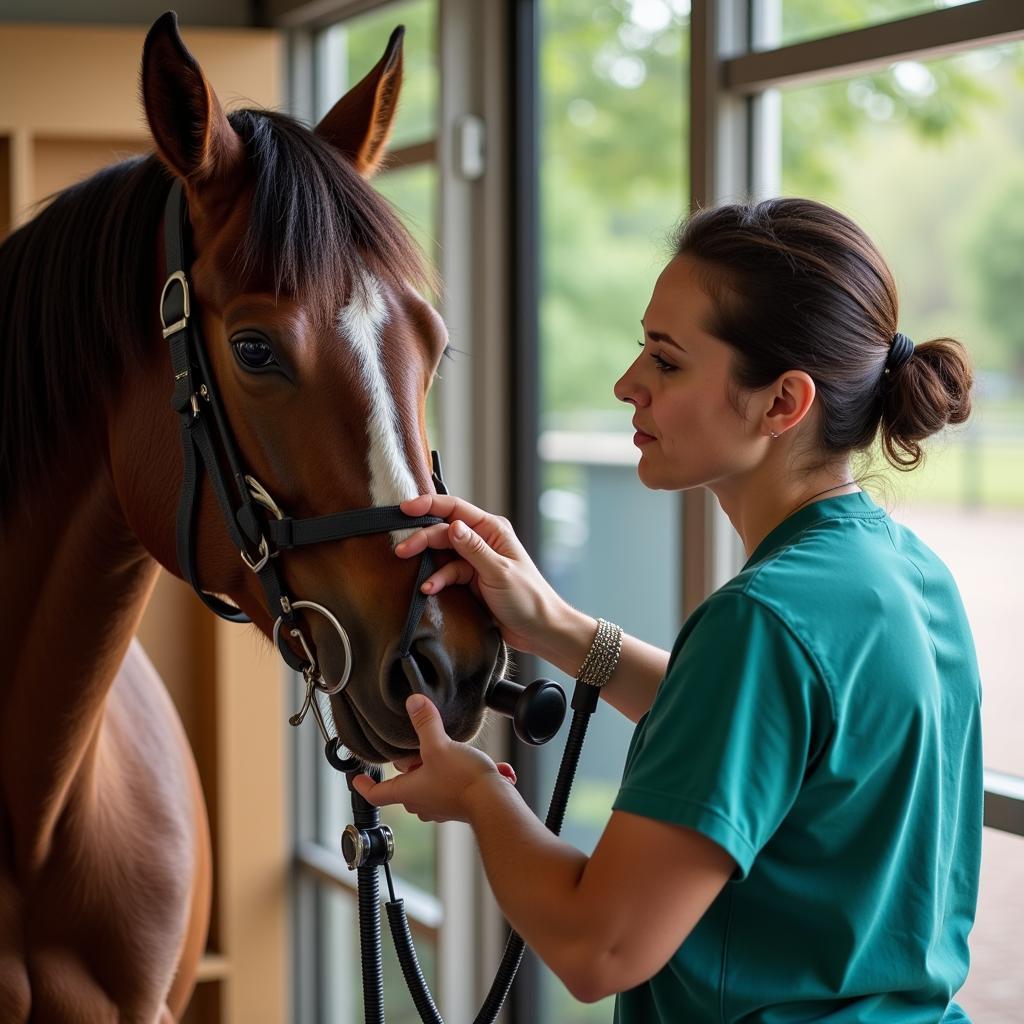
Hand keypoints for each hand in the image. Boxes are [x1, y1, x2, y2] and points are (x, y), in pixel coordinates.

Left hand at [354, 695, 516, 823]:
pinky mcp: (459, 804)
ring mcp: (441, 805)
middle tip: (417, 747)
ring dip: (441, 765)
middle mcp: (422, 803)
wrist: (494, 804)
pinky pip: (455, 785)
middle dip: (410, 765)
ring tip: (453, 750)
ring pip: (430, 782)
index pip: (377, 793)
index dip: (364, 785)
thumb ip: (425, 723)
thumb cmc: (463, 781)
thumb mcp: (439, 746)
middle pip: (405, 783)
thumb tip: (413, 703)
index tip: (357, 778)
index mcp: (408, 792)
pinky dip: (464, 772)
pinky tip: (483, 763)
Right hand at [395, 493, 565, 655]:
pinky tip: (429, 590)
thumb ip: (474, 549)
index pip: (456, 509)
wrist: (539, 629)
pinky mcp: (471, 580)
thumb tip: (452, 526)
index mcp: (493, 529)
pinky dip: (438, 581)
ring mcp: (476, 560)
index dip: (429, 506)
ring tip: (415, 575)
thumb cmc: (528, 598)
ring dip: (428, 564)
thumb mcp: (499, 571)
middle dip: (423, 539)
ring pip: (443, 554)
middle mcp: (483, 541)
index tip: (406, 510)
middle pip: (444, 531)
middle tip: (401, 549)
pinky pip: (448, 574)